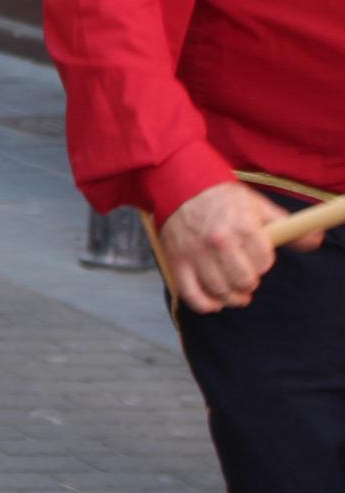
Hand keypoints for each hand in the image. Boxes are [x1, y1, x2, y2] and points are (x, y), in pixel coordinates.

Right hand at [159, 181, 297, 313]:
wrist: (182, 187)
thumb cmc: (223, 199)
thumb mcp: (258, 206)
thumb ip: (286, 226)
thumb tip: (315, 241)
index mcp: (242, 226)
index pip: (263, 263)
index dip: (264, 264)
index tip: (259, 260)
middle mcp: (218, 241)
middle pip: (243, 281)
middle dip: (249, 283)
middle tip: (247, 278)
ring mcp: (196, 253)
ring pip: (220, 291)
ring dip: (232, 297)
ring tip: (236, 293)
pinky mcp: (177, 261)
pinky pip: (193, 295)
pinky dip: (206, 305)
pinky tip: (215, 302)